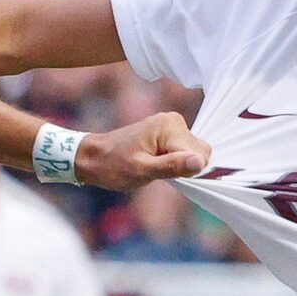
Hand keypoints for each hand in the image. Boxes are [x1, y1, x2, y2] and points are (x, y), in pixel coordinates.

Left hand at [75, 113, 211, 189]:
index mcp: (169, 127)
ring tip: (154, 165)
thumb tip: (200, 162)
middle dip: (185, 167)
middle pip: (201, 152)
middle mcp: (174, 121)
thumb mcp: (142, 171)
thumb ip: (173, 166)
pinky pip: (185, 150)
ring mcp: (172, 124)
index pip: (199, 155)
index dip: (186, 171)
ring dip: (180, 164)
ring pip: (195, 152)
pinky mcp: (169, 131)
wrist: (95, 157)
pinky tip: (157, 162)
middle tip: (157, 170)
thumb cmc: (114, 166)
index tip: (163, 174)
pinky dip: (176, 160)